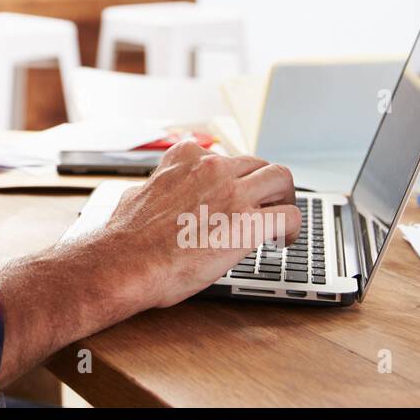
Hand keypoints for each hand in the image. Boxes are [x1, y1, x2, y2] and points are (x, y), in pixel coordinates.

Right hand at [102, 140, 299, 312]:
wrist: (128, 262)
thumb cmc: (127, 237)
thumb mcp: (136, 195)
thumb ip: (154, 189)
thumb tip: (149, 193)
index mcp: (185, 159)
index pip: (222, 157)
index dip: (231, 176)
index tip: (233, 190)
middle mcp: (213, 168)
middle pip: (257, 163)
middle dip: (264, 183)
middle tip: (267, 202)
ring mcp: (234, 192)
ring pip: (281, 179)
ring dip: (285, 197)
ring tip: (282, 217)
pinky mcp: (250, 223)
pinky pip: (289, 216)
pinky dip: (292, 227)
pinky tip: (285, 240)